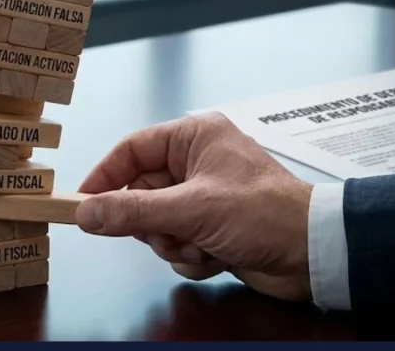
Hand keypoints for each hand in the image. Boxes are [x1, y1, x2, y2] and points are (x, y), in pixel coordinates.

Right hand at [74, 112, 314, 302]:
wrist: (314, 254)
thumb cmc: (259, 214)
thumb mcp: (191, 210)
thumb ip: (132, 212)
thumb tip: (83, 214)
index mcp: (194, 137)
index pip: (131, 150)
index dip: (103, 177)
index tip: (80, 204)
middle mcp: (197, 162)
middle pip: (140, 193)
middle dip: (153, 223)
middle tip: (170, 233)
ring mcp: (204, 197)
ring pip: (156, 223)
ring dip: (174, 243)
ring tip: (202, 246)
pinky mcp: (212, 227)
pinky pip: (177, 242)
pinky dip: (190, 255)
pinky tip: (216, 257)